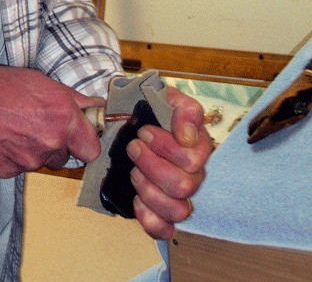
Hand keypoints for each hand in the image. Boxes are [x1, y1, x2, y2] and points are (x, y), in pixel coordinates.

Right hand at [0, 65, 103, 177]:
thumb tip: (94, 105)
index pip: (92, 150)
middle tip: (35, 123)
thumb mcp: (39, 80)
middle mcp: (49, 144)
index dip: (85, 142)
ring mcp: (27, 162)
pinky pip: (14, 167)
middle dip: (54, 143)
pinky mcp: (6, 172)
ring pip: (38, 161)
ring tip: (11, 127)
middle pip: (63, 156)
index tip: (78, 133)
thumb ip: (71, 98)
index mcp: (63, 120)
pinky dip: (9, 156)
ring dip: (31, 149)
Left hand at [127, 86, 212, 239]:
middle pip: (183, 185)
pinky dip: (150, 220)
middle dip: (151, 165)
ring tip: (133, 171)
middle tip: (134, 147)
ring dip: (149, 190)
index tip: (144, 131)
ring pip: (177, 210)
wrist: (128, 119)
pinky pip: (165, 229)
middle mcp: (193, 174)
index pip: (193, 159)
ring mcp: (178, 195)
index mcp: (198, 147)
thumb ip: (184, 109)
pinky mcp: (161, 212)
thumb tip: (187, 136)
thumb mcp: (167, 97)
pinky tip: (137, 202)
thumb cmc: (150, 110)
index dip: (165, 147)